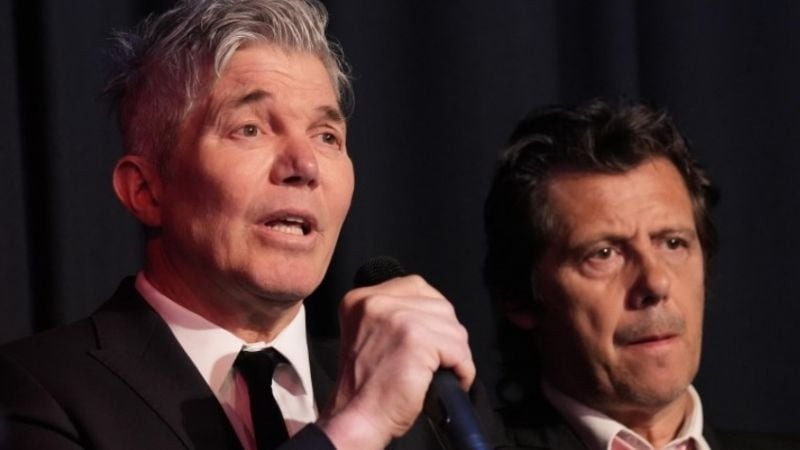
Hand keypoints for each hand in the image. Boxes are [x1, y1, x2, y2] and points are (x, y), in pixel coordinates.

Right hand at [317, 274, 473, 448]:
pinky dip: (462, 369)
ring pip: (453, 328)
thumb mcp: (370, 334)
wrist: (357, 417)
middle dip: (447, 336)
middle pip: (440, 306)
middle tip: (439, 361)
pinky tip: (451, 380)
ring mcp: (397, 318)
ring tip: (443, 372)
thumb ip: (393, 314)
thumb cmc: (366, 386)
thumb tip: (433, 313)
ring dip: (456, 354)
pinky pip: (458, 350)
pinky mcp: (417, 339)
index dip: (433, 314)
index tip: (432, 338)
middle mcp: (376, 301)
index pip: (417, 287)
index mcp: (362, 298)